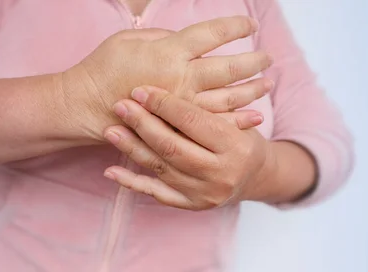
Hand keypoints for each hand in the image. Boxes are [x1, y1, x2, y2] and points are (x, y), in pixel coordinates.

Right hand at [54, 16, 271, 141]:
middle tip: (267, 58)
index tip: (249, 25)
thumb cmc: (103, 67)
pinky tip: (255, 116)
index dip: (235, 27)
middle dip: (253, 61)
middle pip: (230, 67)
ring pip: (229, 97)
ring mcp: (183, 105)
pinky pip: (215, 124)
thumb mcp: (128, 38)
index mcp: (170, 51)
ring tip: (268, 83)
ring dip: (253, 90)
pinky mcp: (179, 127)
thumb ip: (162, 37)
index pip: (212, 34)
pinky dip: (239, 120)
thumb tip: (187, 41)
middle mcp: (182, 77)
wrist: (85, 105)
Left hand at [101, 86, 273, 209]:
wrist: (257, 175)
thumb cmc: (241, 136)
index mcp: (235, 145)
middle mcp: (222, 173)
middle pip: (173, 146)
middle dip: (143, 124)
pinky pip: (157, 194)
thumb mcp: (236, 116)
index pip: (193, 121)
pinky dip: (132, 182)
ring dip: (132, 148)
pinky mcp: (193, 206)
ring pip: (161, 168)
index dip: (164, 104)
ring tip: (110, 130)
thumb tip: (167, 75)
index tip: (140, 89)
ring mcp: (206, 193)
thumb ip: (207, 102)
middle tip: (120, 106)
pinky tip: (111, 170)